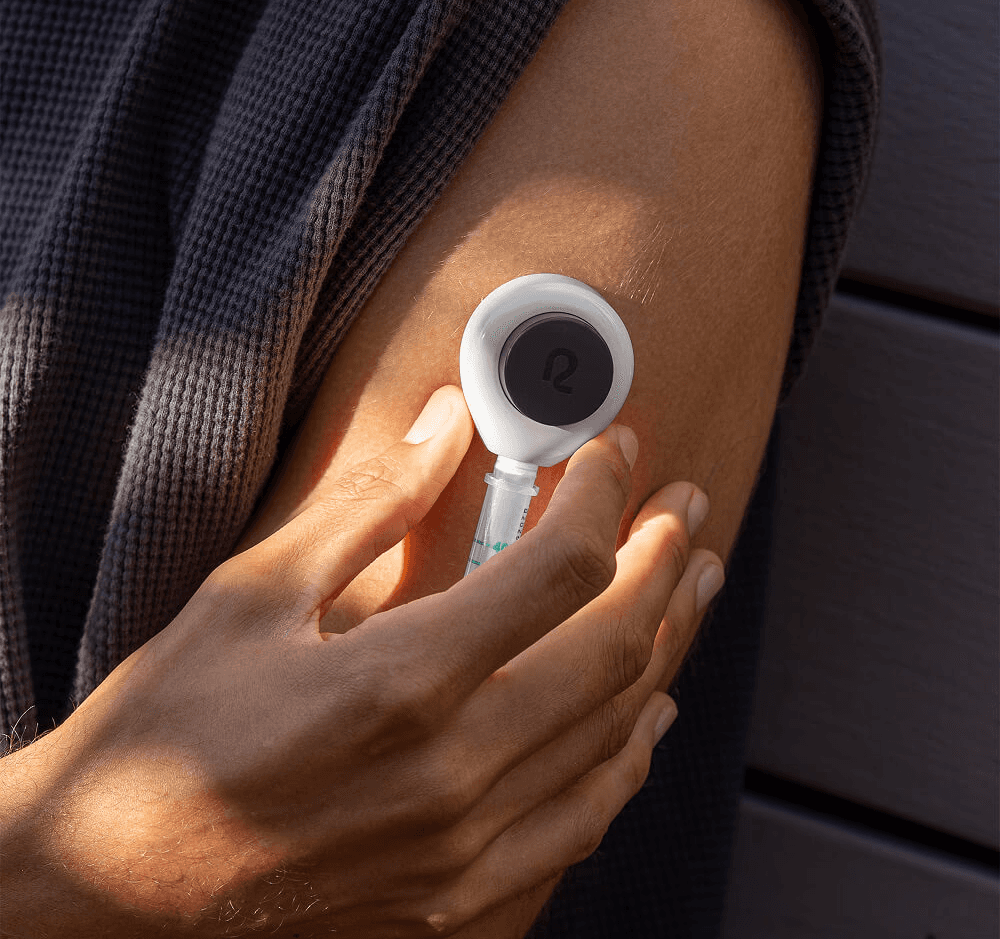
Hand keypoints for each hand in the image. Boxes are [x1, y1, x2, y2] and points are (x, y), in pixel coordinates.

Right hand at [3, 386, 722, 937]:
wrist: (115, 884)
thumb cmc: (166, 728)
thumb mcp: (252, 592)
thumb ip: (368, 502)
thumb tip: (445, 423)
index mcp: (398, 685)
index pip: (558, 569)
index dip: (600, 496)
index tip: (611, 453)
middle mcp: (452, 776)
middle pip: (614, 649)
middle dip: (663, 562)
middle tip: (682, 508)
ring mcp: (466, 851)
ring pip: (617, 734)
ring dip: (667, 645)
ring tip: (690, 584)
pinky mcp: (461, 897)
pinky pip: (586, 819)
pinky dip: (628, 752)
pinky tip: (645, 710)